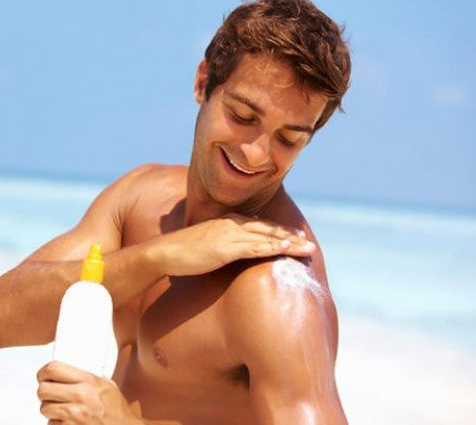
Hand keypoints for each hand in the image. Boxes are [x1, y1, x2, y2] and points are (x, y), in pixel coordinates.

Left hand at [37, 361, 140, 424]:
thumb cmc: (117, 410)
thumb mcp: (107, 385)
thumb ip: (88, 377)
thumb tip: (67, 371)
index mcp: (88, 381)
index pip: (53, 369)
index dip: (43, 373)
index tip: (43, 376)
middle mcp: (80, 396)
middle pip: (43, 389)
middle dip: (44, 393)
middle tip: (50, 394)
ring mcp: (74, 415)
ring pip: (45, 408)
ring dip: (50, 410)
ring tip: (62, 410)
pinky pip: (51, 424)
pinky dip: (57, 424)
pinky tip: (68, 422)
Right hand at [152, 213, 315, 276]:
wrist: (165, 252)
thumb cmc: (182, 252)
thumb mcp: (207, 245)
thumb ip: (222, 243)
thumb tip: (233, 249)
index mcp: (229, 223)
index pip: (260, 226)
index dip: (280, 232)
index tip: (296, 238)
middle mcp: (232, 224)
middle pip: (268, 230)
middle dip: (290, 237)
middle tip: (310, 244)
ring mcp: (230, 234)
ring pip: (266, 237)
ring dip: (289, 243)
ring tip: (308, 249)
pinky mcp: (226, 247)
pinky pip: (255, 247)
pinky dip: (273, 247)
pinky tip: (287, 249)